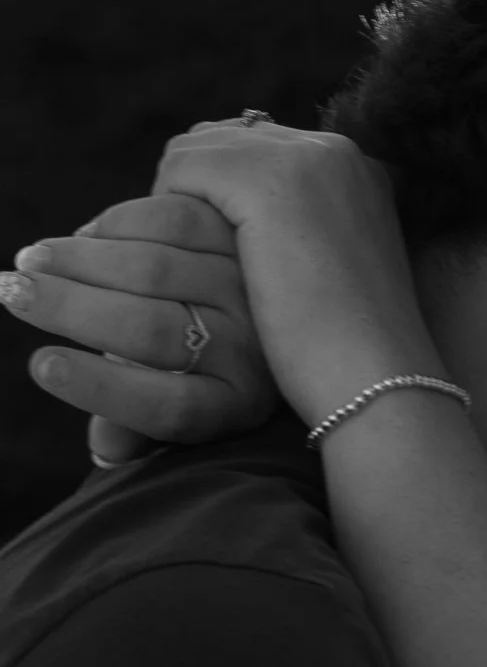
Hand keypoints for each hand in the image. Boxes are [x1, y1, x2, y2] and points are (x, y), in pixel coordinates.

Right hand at [2, 191, 278, 458]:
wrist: (280, 310)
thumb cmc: (199, 372)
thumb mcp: (178, 410)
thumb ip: (134, 429)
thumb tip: (105, 446)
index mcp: (233, 406)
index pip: (168, 408)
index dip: (100, 390)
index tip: (40, 364)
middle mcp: (252, 350)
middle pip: (152, 332)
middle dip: (71, 310)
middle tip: (12, 292)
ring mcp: (251, 288)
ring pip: (157, 269)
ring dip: (82, 259)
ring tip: (30, 259)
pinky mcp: (244, 235)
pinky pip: (175, 219)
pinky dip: (119, 222)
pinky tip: (83, 235)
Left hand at [150, 117, 438, 430]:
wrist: (377, 377)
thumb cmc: (350, 349)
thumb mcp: (327, 272)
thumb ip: (295, 230)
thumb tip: (234, 216)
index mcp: (356, 169)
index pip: (259, 147)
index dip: (220, 190)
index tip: (199, 240)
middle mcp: (334, 149)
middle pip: (225, 139)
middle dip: (194, 189)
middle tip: (171, 251)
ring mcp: (304, 158)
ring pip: (198, 149)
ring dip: (175, 201)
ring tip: (169, 259)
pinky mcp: (268, 180)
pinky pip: (182, 170)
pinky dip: (165, 211)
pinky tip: (175, 261)